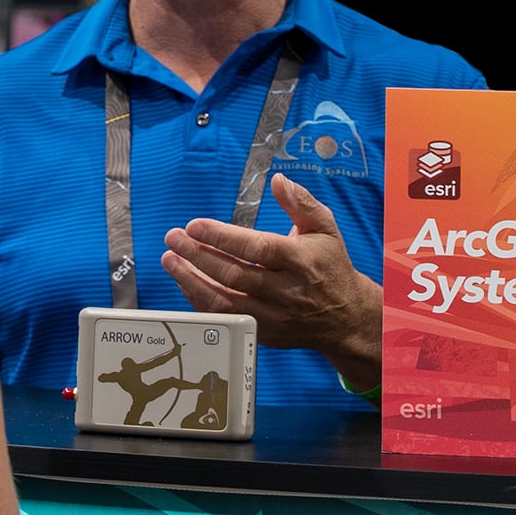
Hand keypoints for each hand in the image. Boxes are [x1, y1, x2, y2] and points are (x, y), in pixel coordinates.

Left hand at [161, 172, 381, 390]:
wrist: (345, 318)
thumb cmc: (330, 267)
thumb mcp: (325, 229)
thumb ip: (301, 203)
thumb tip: (278, 180)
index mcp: (299, 261)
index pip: (256, 248)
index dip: (222, 237)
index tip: (194, 225)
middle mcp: (285, 290)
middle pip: (233, 275)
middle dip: (197, 255)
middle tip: (173, 238)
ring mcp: (272, 315)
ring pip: (224, 302)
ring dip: (191, 281)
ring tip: (170, 260)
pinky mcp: (263, 333)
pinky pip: (225, 319)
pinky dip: (201, 301)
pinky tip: (185, 282)